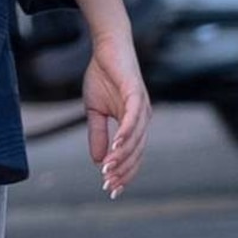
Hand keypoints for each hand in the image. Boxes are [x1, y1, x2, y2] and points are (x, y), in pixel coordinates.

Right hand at [83, 31, 150, 199]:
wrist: (107, 48)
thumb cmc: (103, 77)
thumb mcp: (94, 110)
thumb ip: (97, 134)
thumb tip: (98, 160)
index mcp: (135, 124)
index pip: (132, 154)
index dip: (123, 172)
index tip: (110, 189)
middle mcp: (143, 119)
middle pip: (136, 152)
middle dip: (123, 171)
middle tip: (108, 186)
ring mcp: (142, 107)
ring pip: (135, 139)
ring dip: (122, 156)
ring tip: (108, 171)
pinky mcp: (136, 94)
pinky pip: (132, 119)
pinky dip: (125, 134)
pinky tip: (115, 146)